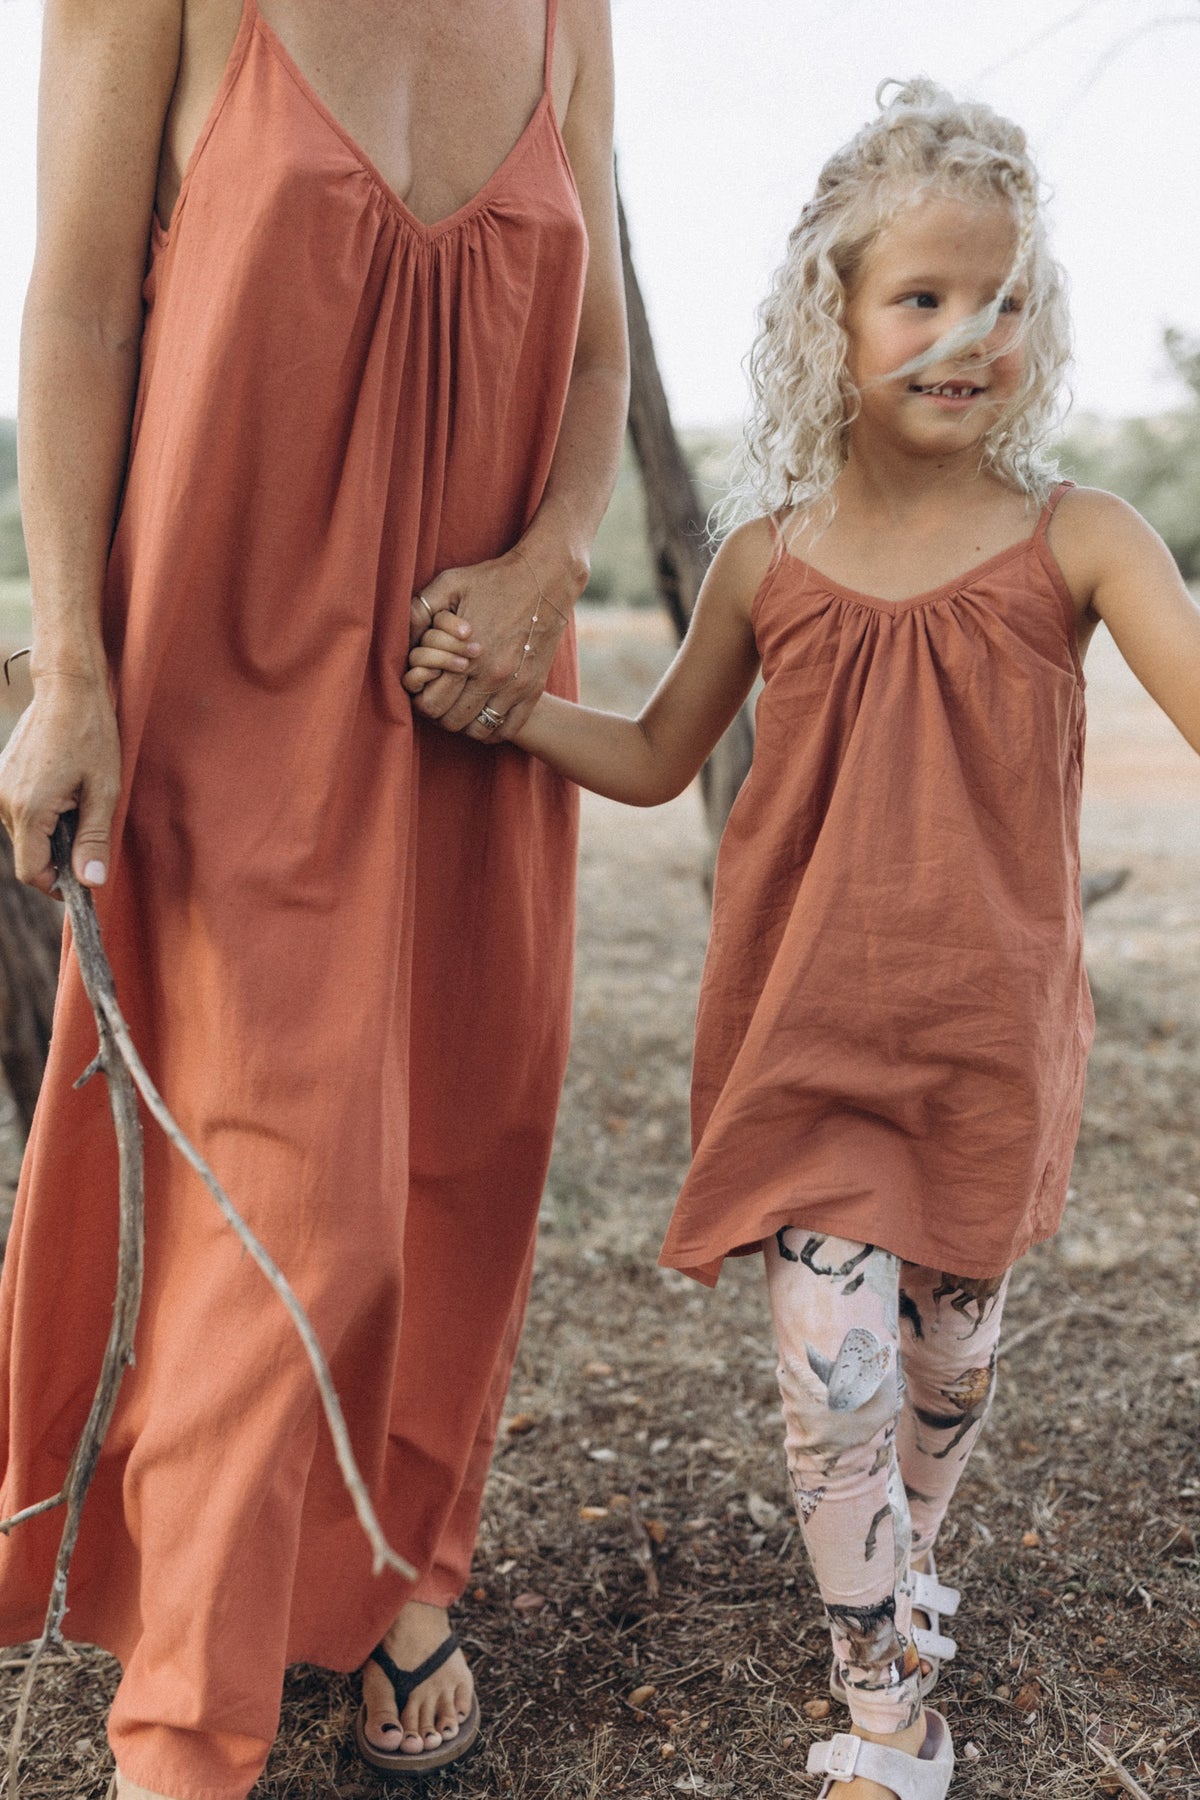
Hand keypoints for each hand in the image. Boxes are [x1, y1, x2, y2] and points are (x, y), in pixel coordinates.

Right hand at [0, 674, 120, 892]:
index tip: (82, 878)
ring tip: (76, 799)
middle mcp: (3, 801)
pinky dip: (40, 813)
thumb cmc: (90, 735)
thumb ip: (94, 840)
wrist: (67, 690)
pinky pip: (19, 812)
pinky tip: (62, 787)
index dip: (57, 883)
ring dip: (51, 831)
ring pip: (24, 833)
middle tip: (88, 824)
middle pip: (28, 854)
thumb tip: (91, 882)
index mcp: (28, 808)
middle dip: (58, 853)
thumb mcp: (103, 791)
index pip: (31, 871)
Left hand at [406, 549, 570, 741]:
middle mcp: (492, 677)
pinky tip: (483, 715)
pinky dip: (492, 731)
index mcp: (466, 656)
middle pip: (453, 722)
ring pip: (479, 731)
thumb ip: (420, 610)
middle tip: (440, 698)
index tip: (422, 690)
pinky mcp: (533, 689)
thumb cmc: (492, 580)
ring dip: (465, 724)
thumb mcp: (449, 584)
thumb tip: (402, 641)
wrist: (545, 578)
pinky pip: (508, 729)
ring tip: (460, 707)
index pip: (431, 705)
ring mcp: (515, 686)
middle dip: (440, 713)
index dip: (420, 701)